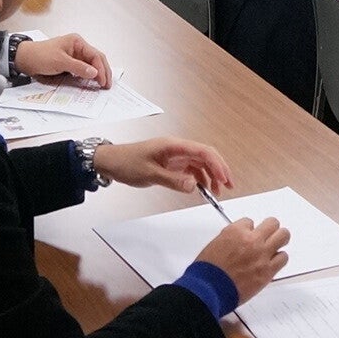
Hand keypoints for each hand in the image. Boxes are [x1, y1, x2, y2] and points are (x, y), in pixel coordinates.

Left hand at [14, 32, 108, 87]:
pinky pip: (83, 69)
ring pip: (91, 65)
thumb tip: (95, 72)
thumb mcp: (60, 62)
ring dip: (97, 74)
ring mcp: (74, 55)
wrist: (25, 59)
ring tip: (102, 85)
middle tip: (107, 85)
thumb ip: (78, 67)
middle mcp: (78, 47)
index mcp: (77, 42)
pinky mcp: (70, 63)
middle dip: (103, 72)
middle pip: (96, 59)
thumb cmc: (40, 56)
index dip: (101, 69)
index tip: (103, 82)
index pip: (95, 55)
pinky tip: (91, 83)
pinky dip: (88, 76)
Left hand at [96, 137, 233, 192]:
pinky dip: (199, 179)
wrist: (109, 162)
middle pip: (205, 156)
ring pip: (200, 163)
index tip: (225, 179)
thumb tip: (193, 186)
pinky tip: (202, 189)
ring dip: (211, 176)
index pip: (202, 151)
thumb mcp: (149, 174)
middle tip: (229, 186)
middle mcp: (176, 148)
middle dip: (219, 169)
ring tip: (217, 191)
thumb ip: (172, 180)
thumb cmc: (126, 162)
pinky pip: (191, 169)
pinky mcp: (171, 163)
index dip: (217, 164)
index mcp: (173, 145)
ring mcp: (174, 156)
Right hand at [194, 216, 290, 304]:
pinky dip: (280, 258)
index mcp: (235, 231)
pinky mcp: (268, 270)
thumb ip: (231, 239)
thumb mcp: (215, 245)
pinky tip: (275, 260)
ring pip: (283, 236)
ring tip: (276, 244)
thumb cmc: (208, 271)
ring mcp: (262, 254)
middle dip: (270, 228)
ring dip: (279, 240)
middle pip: (272, 223)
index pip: (249, 221)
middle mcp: (251, 240)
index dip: (249, 229)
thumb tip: (238, 239)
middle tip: (269, 233)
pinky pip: (283, 257)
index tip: (248, 234)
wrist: (209, 289)